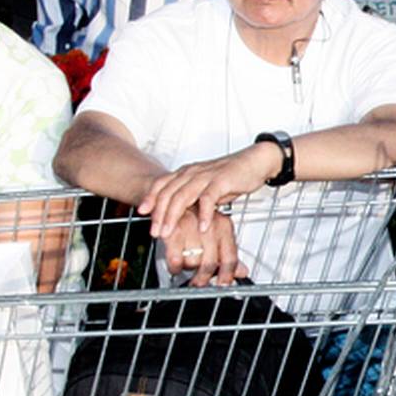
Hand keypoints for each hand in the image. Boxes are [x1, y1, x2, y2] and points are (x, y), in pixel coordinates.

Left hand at [141, 146, 270, 238]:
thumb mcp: (205, 186)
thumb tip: (179, 215)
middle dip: (159, 214)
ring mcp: (206, 176)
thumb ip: (192, 198)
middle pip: (168, 193)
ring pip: (183, 196)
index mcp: (186, 173)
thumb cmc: (230, 176)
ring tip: (169, 233)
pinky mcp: (221, 181)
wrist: (254, 162)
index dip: (150, 198)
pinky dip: (204, 214)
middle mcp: (192, 173)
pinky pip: (209, 198)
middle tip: (155, 232)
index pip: (161, 184)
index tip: (141, 212)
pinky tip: (203, 228)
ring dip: (173, 216)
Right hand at [159, 210, 243, 286]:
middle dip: (204, 277)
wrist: (171, 201)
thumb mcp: (215, 234)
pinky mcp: (172, 230)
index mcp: (224, 225)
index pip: (230, 258)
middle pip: (211, 263)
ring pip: (193, 262)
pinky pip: (176, 260)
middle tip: (199, 282)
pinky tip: (175, 266)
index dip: (227, 275)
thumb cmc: (194, 218)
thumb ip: (228, 254)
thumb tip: (242, 272)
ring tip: (186, 264)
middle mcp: (209, 224)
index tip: (223, 285)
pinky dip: (175, 267)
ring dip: (188, 269)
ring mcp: (191, 226)